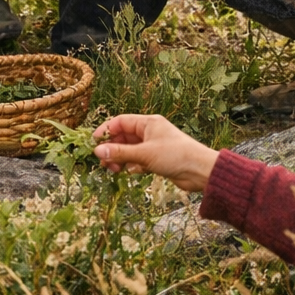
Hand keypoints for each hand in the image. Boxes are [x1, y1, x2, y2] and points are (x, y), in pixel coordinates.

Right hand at [92, 114, 219, 192]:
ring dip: (120, 159)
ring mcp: (153, 146)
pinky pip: (138, 160)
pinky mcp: (157, 160)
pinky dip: (132, 166)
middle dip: (112, 148)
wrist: (200, 171)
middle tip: (103, 161)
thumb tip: (97, 151)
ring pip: (130, 150)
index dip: (106, 131)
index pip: (121, 122)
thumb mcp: (144, 154)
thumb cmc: (175, 155)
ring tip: (113, 169)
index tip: (94, 143)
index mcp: (148, 123)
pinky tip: (132, 172)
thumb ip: (120, 153)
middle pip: (124, 137)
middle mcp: (150, 132)